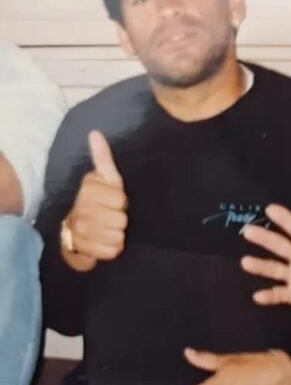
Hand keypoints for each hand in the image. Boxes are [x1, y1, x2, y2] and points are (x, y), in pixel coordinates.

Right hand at [65, 131, 127, 262]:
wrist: (75, 228)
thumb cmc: (98, 200)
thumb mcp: (105, 178)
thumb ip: (103, 157)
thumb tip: (95, 133)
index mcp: (88, 190)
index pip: (121, 200)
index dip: (122, 202)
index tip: (115, 201)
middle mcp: (81, 209)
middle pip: (121, 220)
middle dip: (121, 219)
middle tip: (112, 216)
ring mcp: (80, 230)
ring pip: (117, 236)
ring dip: (118, 234)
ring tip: (109, 228)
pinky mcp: (83, 249)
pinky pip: (111, 251)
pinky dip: (113, 249)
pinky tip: (105, 240)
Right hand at [241, 195, 290, 319]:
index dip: (285, 218)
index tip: (270, 209)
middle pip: (280, 245)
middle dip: (265, 238)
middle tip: (248, 230)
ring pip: (275, 268)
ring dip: (261, 266)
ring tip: (245, 262)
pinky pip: (279, 295)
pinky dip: (269, 296)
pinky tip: (257, 296)